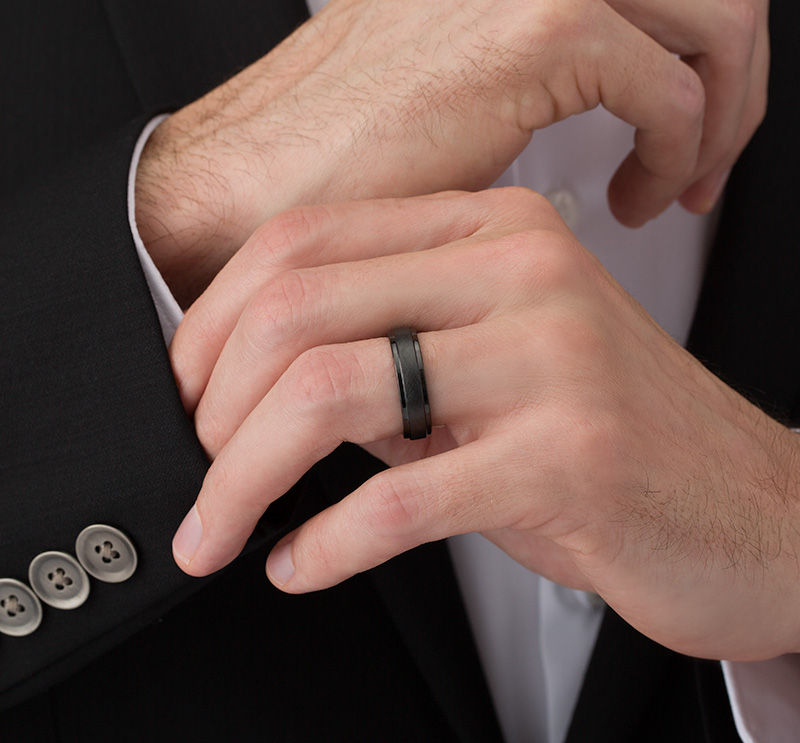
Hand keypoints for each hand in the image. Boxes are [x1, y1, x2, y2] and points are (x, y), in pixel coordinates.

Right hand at [135, 0, 767, 305]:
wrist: (253, 178)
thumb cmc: (331, 163)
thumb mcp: (451, 107)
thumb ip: (524, 87)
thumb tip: (582, 115)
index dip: (699, 61)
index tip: (689, 143)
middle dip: (732, 87)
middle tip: (704, 168)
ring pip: (717, 22)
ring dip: (719, 118)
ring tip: (675, 192)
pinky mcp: (533, 34)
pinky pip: (670, 91)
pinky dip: (676, 154)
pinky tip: (632, 206)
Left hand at [170, 188, 799, 661]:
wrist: (753, 510)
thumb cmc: (615, 440)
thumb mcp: (494, 368)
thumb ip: (391, 357)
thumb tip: (260, 390)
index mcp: (493, 230)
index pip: (303, 243)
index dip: (213, 325)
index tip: (185, 396)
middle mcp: (521, 273)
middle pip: (299, 311)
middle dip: (212, 408)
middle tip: (196, 472)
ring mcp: (551, 359)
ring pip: (332, 393)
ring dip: (244, 477)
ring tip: (220, 529)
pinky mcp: (568, 458)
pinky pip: (402, 498)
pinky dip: (326, 543)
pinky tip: (300, 565)